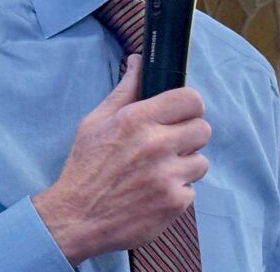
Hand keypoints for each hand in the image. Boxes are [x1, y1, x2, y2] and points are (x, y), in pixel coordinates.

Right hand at [33, 54, 210, 264]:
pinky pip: (191, 190)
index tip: (180, 113)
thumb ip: (124, 90)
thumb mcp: (96, 121)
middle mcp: (157, 145)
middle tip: (169, 143)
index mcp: (137, 119)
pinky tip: (154, 192)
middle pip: (203, 129)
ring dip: (184, 165)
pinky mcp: (175, 203)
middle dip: (188, 134)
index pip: (191, 100)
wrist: (77, 218)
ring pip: (200, 161)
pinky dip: (176, 191)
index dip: (189, 105)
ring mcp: (168, 176)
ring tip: (158, 170)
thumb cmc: (85, 167)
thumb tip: (138, 61)